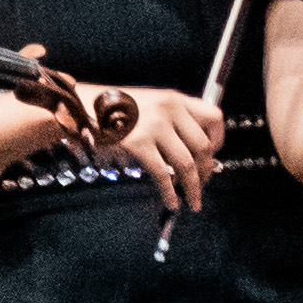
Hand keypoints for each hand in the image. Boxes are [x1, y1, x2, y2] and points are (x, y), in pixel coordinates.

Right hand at [96, 82, 227, 214]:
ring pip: (187, 163)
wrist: (83, 104)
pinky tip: (171, 201)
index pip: (214, 118)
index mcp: (175, 100)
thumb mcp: (151, 104)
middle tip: (202, 185)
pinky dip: (170, 192)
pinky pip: (162, 174)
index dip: (218, 141)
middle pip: (203, 146)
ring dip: (193, 187)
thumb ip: (172, 121)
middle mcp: (170, 110)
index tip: (213, 157)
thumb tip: (191, 152)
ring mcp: (155, 127)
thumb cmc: (115, 108)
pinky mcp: (138, 144)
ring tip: (193, 202)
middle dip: (206, 171)